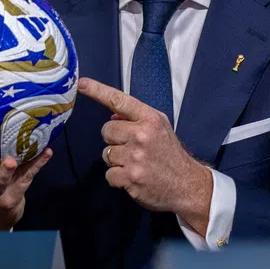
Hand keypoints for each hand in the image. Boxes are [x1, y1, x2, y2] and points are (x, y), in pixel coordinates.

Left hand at [77, 77, 212, 234]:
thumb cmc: (170, 154)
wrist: (187, 185)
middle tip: (133, 148)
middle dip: (115, 139)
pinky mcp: (130, 178)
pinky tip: (133, 176)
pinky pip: (109, 174)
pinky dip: (118, 178)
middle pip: (106, 130)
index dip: (97, 91)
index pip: (118, 100)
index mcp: (149, 119)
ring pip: (106, 153)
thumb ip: (137, 118)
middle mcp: (141, 135)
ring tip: (136, 163)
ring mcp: (135, 157)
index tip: (82, 83)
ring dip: (117, 160)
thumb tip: (113, 116)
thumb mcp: (160, 127)